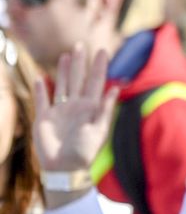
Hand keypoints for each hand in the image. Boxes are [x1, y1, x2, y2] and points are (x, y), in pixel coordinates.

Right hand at [33, 45, 116, 174]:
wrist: (65, 168)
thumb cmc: (85, 151)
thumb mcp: (99, 130)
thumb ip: (105, 108)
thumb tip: (115, 87)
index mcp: (91, 108)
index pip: (96, 82)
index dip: (99, 67)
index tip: (103, 51)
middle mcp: (76, 106)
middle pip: (78, 79)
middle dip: (81, 63)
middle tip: (82, 45)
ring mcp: (60, 111)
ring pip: (62, 85)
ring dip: (63, 70)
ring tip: (66, 55)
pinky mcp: (44, 118)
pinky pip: (42, 100)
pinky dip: (41, 89)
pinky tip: (41, 77)